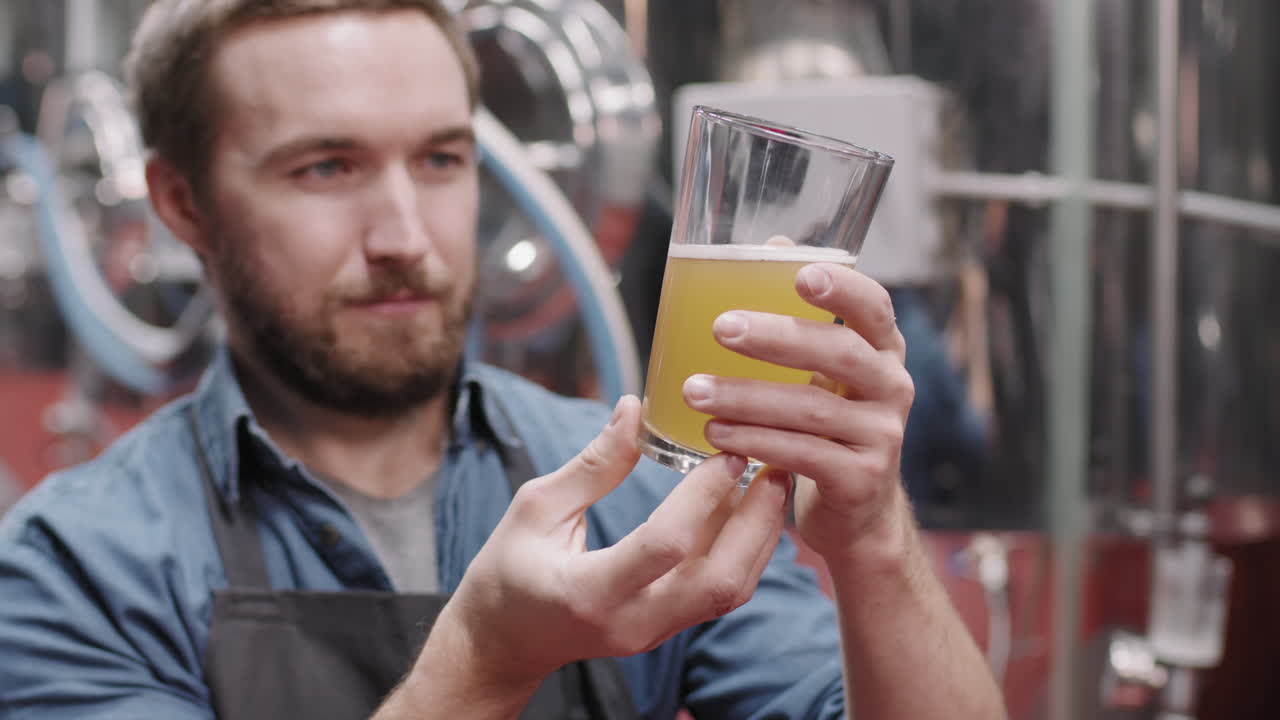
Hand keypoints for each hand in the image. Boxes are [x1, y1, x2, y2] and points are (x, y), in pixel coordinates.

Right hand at [441, 395, 790, 685]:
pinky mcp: (667, 628)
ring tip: (771, 480)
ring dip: (759, 535)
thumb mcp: (536, 508)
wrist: (504, 642)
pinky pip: (719, 592)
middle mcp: (631, 621)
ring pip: (730, 591)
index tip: (726, 451)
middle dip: (756, 521)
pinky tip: (748, 507)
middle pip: (719, 581)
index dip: (703, 496)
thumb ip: (593, 465)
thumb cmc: (509, 569)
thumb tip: (635, 407)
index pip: (665, 546)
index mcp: (589, 591)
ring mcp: (653, 632)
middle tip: (773, 465)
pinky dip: (743, 549)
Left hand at [681, 263, 913, 563]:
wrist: (857, 512)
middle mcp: (891, 387)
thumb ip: (803, 316)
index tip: (801, 274)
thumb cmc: (827, 425)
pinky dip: (755, 442)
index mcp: (881, 350)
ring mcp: (881, 436)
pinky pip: (803, 455)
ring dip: (746, 397)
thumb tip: (773, 243)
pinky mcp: (861, 479)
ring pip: (811, 408)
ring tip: (695, 391)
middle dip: (776, 337)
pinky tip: (716, 435)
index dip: (843, 287)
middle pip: (839, 353)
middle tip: (720, 328)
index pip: (874, 307)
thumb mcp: (822, 372)